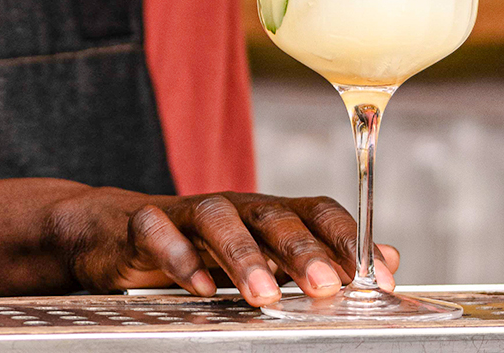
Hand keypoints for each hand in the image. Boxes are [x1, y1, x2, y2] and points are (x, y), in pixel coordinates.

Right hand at [46, 187, 399, 306]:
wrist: (113, 232)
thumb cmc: (199, 248)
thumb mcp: (264, 256)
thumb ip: (323, 258)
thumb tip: (390, 260)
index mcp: (267, 215)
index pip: (316, 211)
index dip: (347, 238)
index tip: (374, 277)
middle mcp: (234, 207)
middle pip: (271, 215)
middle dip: (301, 249)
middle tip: (325, 286)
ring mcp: (186, 212)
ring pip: (217, 219)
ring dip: (243, 256)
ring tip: (263, 296)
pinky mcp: (142, 224)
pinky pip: (159, 233)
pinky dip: (180, 258)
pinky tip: (198, 288)